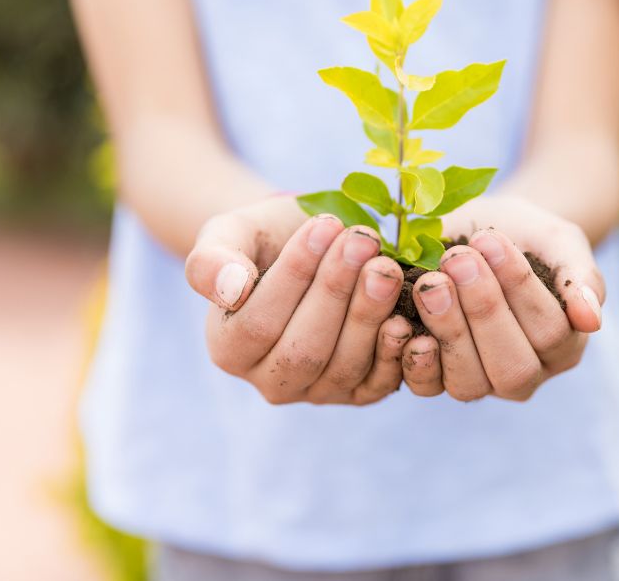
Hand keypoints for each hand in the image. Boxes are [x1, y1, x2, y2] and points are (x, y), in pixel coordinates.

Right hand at [185, 197, 409, 404]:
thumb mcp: (230, 234)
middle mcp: (270, 381)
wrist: (311, 247)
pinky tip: (405, 313)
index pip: (257, 323)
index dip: (293, 276)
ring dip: (368, 314)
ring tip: (385, 264)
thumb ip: (212, 260)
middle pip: (303, 350)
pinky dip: (394, 352)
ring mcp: (317, 392)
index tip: (324, 226)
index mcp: (229, 348)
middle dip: (336, 292)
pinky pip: (377, 383)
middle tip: (363, 241)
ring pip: (343, 366)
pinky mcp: (359, 392)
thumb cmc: (265, 239)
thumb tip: (230, 289)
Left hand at [400, 196, 604, 401]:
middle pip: (512, 367)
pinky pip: (425, 385)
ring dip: (448, 331)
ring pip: (469, 383)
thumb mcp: (558, 241)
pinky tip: (401, 318)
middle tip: (458, 259)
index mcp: (563, 346)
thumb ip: (580, 277)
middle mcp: (526, 374)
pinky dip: (412, 356)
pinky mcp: (437, 380)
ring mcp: (480, 382)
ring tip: (431, 282)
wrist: (480, 233)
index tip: (490, 238)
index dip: (520, 288)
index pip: (550, 331)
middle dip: (484, 311)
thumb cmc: (526, 236)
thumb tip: (591, 321)